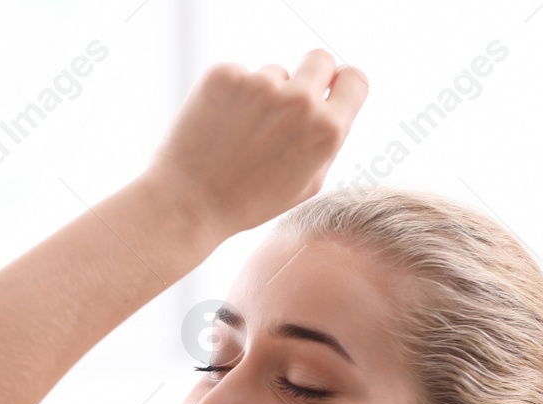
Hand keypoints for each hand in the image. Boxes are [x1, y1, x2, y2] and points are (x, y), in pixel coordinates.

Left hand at [142, 50, 368, 240]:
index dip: (342, 84)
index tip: (329, 90)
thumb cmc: (248, 201)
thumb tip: (336, 104)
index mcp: (326, 129)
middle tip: (285, 106)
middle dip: (309, 76)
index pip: (355, 79)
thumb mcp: (306, 183)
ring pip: (273, 73)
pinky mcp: (225, 75)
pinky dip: (231, 95)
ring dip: (263, 95)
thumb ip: (328, 139)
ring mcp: (260, 83)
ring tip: (239, 135)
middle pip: (319, 59)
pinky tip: (218, 126)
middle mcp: (298, 101)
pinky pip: (239, 75)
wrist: (187, 204)